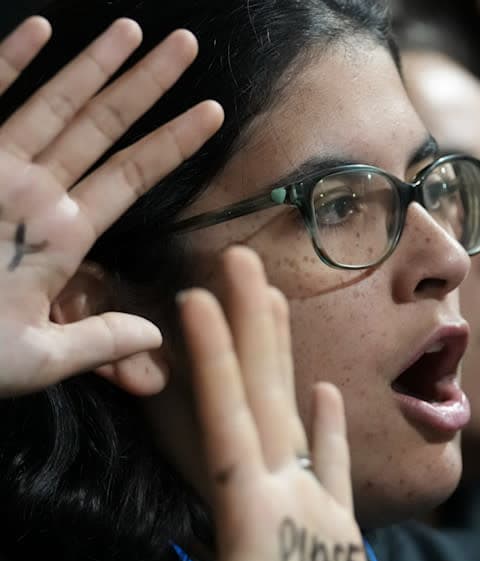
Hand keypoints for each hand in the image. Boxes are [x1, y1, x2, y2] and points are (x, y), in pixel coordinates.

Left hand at [0, 17, 221, 396]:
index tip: (210, 111)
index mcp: (63, 233)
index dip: (176, 141)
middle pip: (103, 124)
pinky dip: (10, 61)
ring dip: (95, 63)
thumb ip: (101, 341)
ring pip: (54, 101)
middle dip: (148, 82)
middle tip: (183, 45)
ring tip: (131, 29)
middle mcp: (33, 189)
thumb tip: (157, 333)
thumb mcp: (37, 360)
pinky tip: (38, 29)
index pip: (134, 175)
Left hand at [102, 247, 374, 560]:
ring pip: (292, 416)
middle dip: (247, 326)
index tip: (196, 296)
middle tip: (238, 257)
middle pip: (257, 395)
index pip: (224, 420)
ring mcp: (304, 511)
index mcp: (247, 517)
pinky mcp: (336, 532)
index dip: (211, 359)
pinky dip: (331, 429)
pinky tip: (328, 391)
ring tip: (276, 302)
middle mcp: (272, 499)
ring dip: (284, 358)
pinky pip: (331, 467)